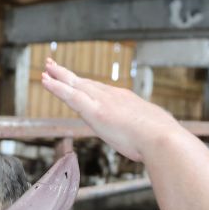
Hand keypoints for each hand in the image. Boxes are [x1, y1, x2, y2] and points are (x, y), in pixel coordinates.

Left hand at [41, 58, 182, 161]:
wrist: (163, 139)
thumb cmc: (161, 142)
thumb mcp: (151, 134)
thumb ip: (143, 135)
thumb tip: (145, 143)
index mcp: (125, 101)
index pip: (100, 92)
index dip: (86, 86)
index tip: (78, 81)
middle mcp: (113, 97)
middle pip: (85, 83)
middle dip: (69, 76)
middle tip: (55, 66)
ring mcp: (103, 102)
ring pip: (75, 85)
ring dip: (59, 76)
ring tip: (46, 68)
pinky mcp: (95, 111)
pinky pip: (70, 95)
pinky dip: (56, 87)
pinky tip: (45, 81)